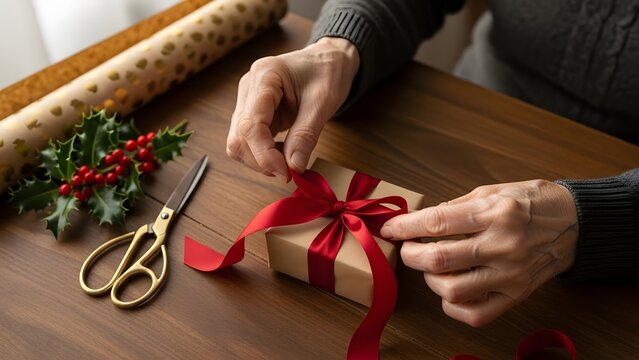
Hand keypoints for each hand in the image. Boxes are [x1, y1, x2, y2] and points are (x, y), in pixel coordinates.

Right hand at [226, 37, 359, 180]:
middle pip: (238, 137)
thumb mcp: (323, 103)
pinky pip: (248, 141)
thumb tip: (293, 167)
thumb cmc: (327, 73)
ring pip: (238, 142)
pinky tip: (284, 151)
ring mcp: (247, 101)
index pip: (251, 125)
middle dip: (261, 160)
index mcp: (264, 77)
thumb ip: (305, 136)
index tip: (285, 172)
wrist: (328, 60)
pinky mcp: (253, 113)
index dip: (264, 154)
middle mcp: (248, 88)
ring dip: (260, 160)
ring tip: (288, 160)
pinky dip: (263, 154)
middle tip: (289, 171)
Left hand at [381, 180, 578, 326]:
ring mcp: (511, 275)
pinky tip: (451, 288)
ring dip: (430, 279)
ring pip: (452, 290)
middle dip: (410, 255)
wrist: (575, 223)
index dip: (404, 226)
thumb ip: (453, 207)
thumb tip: (416, 221)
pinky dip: (453, 305)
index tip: (390, 228)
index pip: (436, 223)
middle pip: (438, 260)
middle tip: (407, 248)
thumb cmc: (530, 202)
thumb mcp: (491, 191)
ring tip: (433, 266)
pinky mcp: (516, 296)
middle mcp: (504, 246)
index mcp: (496, 212)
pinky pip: (474, 314)